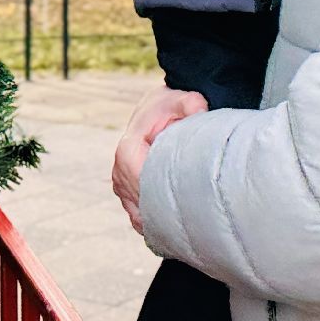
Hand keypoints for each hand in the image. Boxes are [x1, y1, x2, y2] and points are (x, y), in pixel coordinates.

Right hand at [112, 83, 208, 234]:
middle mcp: (119, 172)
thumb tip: (200, 110)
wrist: (158, 110)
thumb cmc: (169, 106)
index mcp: (127, 151)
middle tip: (197, 212)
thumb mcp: (180, 99)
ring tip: (189, 217)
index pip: (142, 185)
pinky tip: (178, 220)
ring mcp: (121, 187)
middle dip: (167, 210)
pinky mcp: (128, 196)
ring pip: (140, 215)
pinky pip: (140, 218)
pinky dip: (157, 221)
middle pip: (142, 205)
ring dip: (162, 218)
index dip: (164, 194)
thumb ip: (191, 103)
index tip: (189, 196)